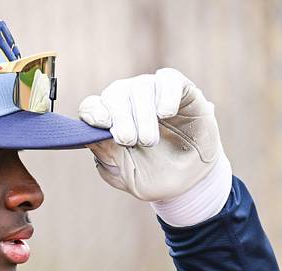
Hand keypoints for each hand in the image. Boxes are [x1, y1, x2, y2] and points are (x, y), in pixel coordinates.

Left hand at [79, 68, 231, 226]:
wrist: (192, 180)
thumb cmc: (155, 177)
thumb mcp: (128, 175)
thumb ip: (107, 156)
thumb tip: (89, 136)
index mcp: (110, 121)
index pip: (92, 106)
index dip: (93, 112)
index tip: (102, 124)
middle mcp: (128, 102)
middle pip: (114, 93)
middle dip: (120, 118)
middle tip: (129, 141)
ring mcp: (153, 93)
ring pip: (140, 87)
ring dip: (142, 114)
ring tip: (149, 140)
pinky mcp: (180, 90)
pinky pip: (168, 79)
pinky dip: (165, 94)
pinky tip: (165, 113)